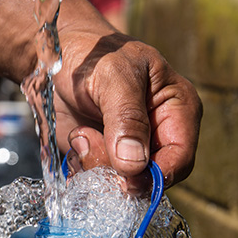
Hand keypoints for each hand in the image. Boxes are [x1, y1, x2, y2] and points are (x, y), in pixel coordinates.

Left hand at [55, 12, 201, 190]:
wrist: (58, 55)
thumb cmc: (94, 54)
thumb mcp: (113, 76)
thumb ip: (126, 117)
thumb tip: (134, 164)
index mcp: (178, 110)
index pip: (180, 159)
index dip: (154, 175)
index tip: (123, 175)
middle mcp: (158, 136)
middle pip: (149, 179)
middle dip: (116, 170)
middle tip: (87, 141)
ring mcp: (130, 150)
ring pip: (120, 184)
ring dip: (93, 166)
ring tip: (80, 133)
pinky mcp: (104, 158)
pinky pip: (97, 182)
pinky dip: (81, 169)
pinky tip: (76, 141)